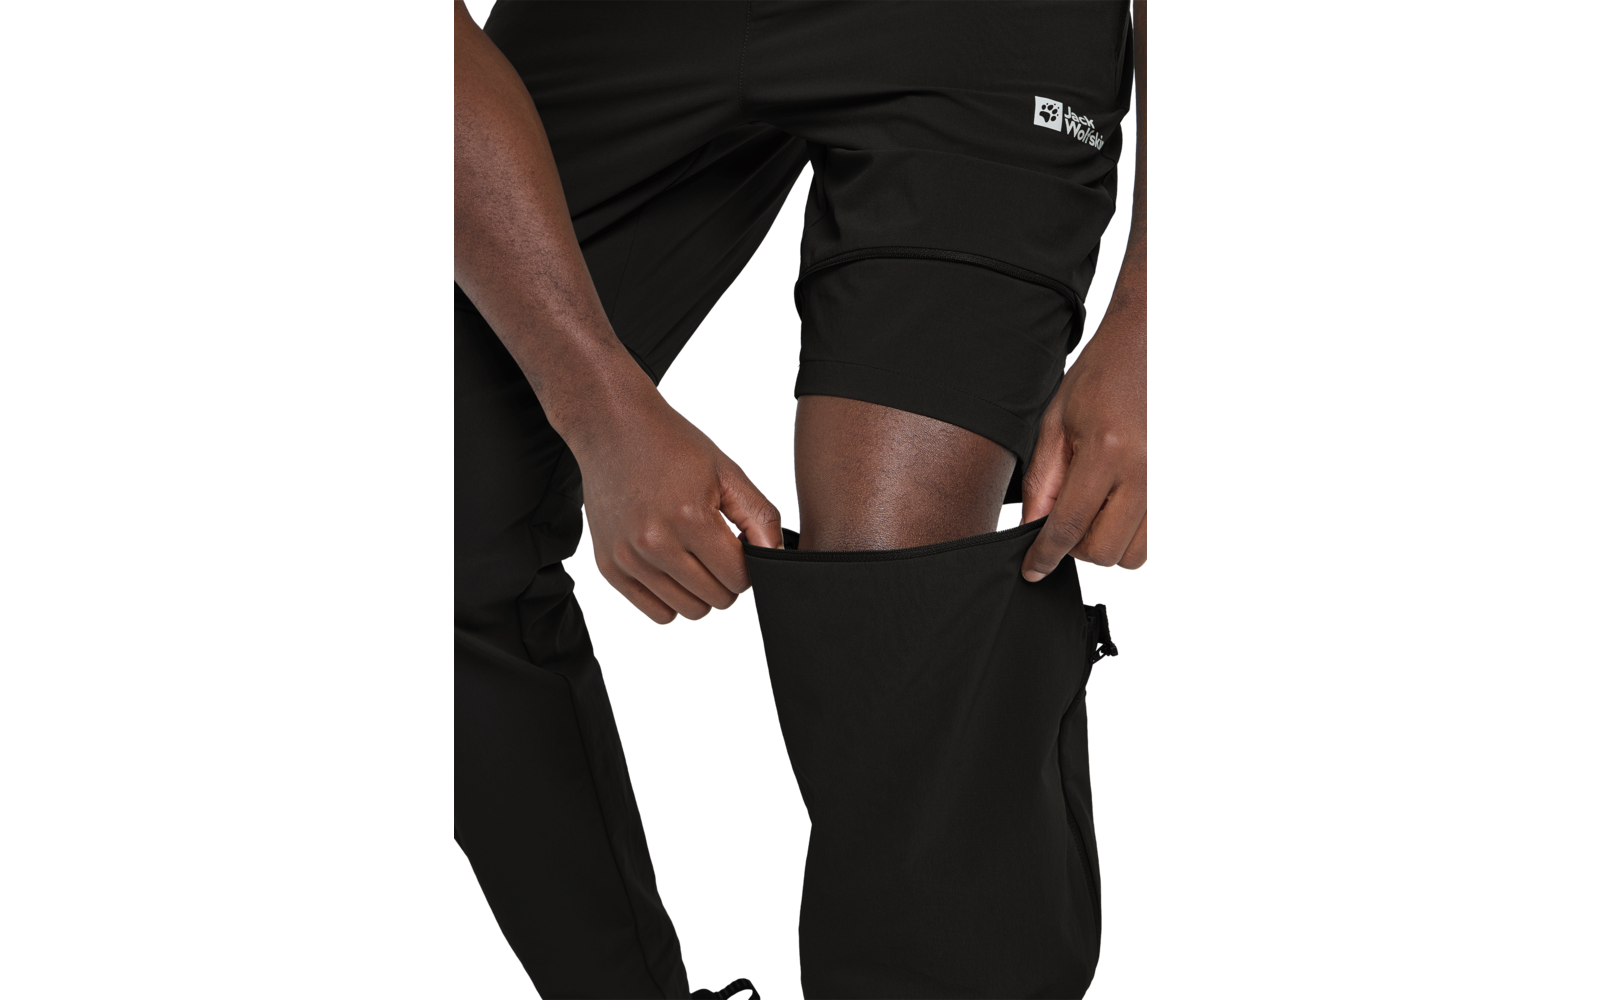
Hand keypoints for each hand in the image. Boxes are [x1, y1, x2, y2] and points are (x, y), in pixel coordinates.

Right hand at [571, 394, 782, 622]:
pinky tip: (672, 567)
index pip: (739, 578)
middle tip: (717, 548)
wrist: (613, 428)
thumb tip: (775, 557)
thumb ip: (760, 518)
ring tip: (694, 556)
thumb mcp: (727, 472)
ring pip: (689, 611)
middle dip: (726, 578)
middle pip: (716, 599)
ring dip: (701, 590)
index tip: (737, 543)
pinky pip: (657, 613)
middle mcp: (655, 544)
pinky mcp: (609, 567)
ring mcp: (629, 559)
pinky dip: (672, 597)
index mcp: (690, 518)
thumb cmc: (672, 445)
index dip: (747, 564)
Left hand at [1020, 308, 1146, 578]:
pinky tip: (1119, 504)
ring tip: (1096, 509)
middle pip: (1105, 551)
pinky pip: (1157, 535)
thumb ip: (1043, 480)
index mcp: (1106, 452)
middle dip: (1077, 547)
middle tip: (1067, 519)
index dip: (1046, 555)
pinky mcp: (1184, 482)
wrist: (1152, 344)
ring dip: (1108, 543)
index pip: (1069, 525)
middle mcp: (1144, 471)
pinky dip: (1133, 533)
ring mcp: (1169, 480)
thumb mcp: (1057, 422)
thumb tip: (1033, 527)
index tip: (1034, 569)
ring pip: (1136, 553)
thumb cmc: (1102, 376)